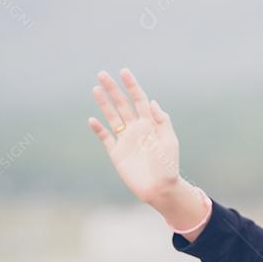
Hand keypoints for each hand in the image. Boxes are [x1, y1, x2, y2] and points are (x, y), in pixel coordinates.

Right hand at [88, 68, 180, 205]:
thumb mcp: (170, 141)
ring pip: (112, 117)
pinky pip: (106, 138)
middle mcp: (137, 129)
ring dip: (104, 103)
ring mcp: (126, 140)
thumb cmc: (169, 166)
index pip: (140, 100)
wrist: (160, 189)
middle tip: (102, 74)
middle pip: (123, 104)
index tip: (124, 72)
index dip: (132, 85)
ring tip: (95, 88)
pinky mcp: (117, 153)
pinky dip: (98, 129)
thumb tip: (152, 102)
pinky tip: (92, 119)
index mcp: (151, 124)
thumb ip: (162, 121)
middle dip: (113, 89)